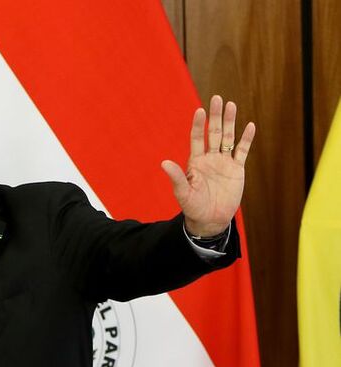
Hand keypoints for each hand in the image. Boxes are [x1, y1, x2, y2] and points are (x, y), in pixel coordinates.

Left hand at [160, 95, 255, 236]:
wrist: (210, 219)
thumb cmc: (193, 207)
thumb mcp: (183, 193)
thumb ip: (177, 177)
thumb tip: (164, 163)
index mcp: (196, 162)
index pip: (197, 138)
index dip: (198, 124)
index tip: (199, 110)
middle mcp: (210, 158)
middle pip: (213, 133)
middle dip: (215, 116)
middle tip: (217, 98)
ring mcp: (224, 162)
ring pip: (228, 138)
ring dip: (230, 122)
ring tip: (232, 105)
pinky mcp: (237, 169)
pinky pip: (242, 151)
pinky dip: (246, 139)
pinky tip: (250, 126)